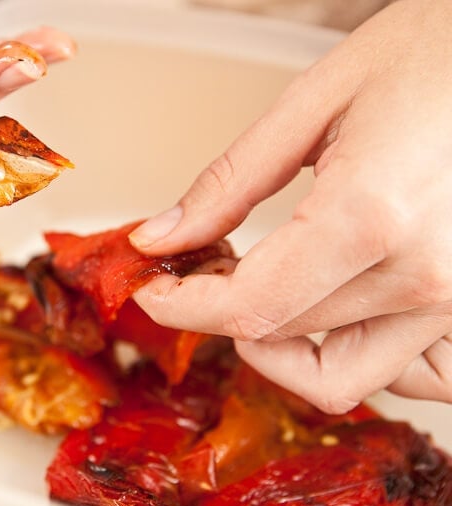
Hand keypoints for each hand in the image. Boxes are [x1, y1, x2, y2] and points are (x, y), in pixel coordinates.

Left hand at [130, 0, 451, 413]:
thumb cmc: (433, 54)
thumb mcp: (313, 103)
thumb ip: (229, 184)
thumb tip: (161, 238)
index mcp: (371, 215)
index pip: (248, 306)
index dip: (183, 308)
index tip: (155, 291)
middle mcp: (423, 275)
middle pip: (281, 336)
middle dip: (220, 310)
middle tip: (203, 263)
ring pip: (338, 375)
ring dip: (280, 344)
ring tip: (262, 285)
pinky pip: (404, 378)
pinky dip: (351, 357)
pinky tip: (326, 306)